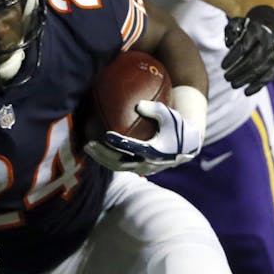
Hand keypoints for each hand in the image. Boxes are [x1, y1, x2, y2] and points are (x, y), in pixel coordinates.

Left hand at [85, 99, 202, 175]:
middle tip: (89, 143)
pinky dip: (106, 158)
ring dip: (101, 158)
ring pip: (117, 167)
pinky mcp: (138, 168)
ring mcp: (142, 168)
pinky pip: (119, 165)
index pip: (134, 149)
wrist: (186, 146)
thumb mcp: (170, 116)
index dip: (119, 143)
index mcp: (155, 152)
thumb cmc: (176, 127)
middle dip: (103, 154)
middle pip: (120, 163)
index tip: (106, 135)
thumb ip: (155, 110)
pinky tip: (95, 149)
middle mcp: (147, 164)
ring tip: (87, 147)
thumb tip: (138, 105)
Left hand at [221, 4, 273, 94]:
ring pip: (260, 70)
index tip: (223, 66)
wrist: (268, 31)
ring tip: (233, 84)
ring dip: (245, 79)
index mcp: (256, 32)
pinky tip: (246, 92)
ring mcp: (273, 55)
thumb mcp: (237, 25)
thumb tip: (229, 44)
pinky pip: (267, 78)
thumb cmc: (246, 30)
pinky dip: (257, 86)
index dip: (233, 58)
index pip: (244, 47)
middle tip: (226, 77)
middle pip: (253, 60)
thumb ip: (230, 31)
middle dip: (238, 71)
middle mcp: (267, 44)